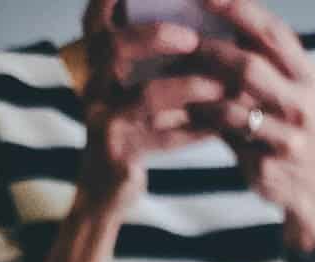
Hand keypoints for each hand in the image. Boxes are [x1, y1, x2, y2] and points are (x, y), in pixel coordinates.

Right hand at [78, 0, 227, 212]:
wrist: (105, 191)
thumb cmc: (129, 129)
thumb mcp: (130, 88)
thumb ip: (151, 58)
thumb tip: (203, 30)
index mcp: (95, 63)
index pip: (96, 17)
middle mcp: (92, 87)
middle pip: (114, 48)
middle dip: (156, 35)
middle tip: (193, 38)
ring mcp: (103, 122)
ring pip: (146, 96)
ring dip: (189, 85)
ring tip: (221, 86)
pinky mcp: (120, 155)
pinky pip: (162, 138)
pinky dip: (194, 129)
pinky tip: (219, 125)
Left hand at [197, 0, 314, 248]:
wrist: (312, 188)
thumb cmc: (286, 129)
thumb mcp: (285, 91)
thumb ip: (257, 61)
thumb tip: (208, 22)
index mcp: (307, 75)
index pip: (272, 32)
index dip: (238, 10)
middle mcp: (303, 103)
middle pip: (250, 67)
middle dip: (210, 52)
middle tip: (179, 43)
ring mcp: (288, 137)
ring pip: (234, 105)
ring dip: (199, 90)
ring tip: (171, 77)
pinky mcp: (268, 164)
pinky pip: (225, 138)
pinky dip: (200, 121)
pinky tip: (180, 111)